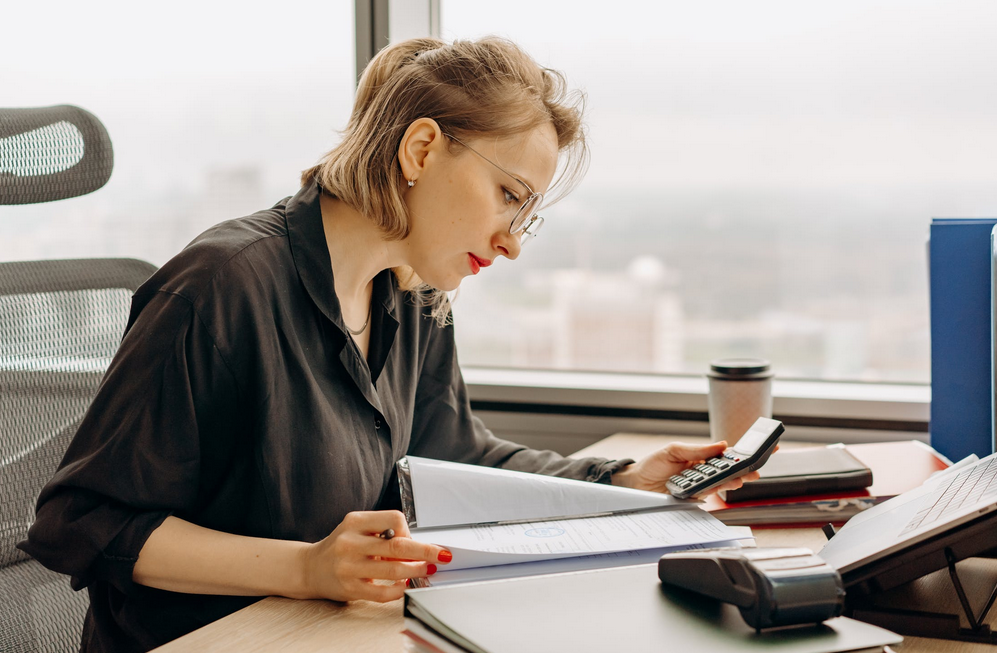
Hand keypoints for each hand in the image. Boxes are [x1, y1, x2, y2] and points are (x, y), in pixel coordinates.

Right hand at [299, 510, 451, 601]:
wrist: (310, 568)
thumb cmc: (340, 547)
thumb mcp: (356, 529)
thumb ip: (382, 532)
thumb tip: (417, 545)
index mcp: (354, 522)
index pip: (394, 519)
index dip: (408, 530)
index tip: (411, 539)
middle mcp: (349, 542)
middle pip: (397, 546)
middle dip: (425, 551)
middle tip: (442, 555)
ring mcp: (348, 567)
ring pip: (393, 570)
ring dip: (416, 570)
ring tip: (426, 569)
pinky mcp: (350, 588)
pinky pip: (383, 592)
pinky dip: (400, 589)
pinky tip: (405, 585)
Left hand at [611, 441, 761, 496]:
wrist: (636, 483)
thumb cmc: (653, 465)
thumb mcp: (674, 450)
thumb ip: (697, 450)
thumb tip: (721, 445)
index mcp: (702, 458)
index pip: (727, 455)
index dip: (746, 452)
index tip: (764, 447)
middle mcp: (704, 473)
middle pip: (730, 472)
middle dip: (746, 469)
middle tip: (757, 468)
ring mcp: (701, 486)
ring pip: (723, 484)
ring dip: (734, 481)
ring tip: (744, 477)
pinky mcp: (694, 498)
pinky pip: (708, 494)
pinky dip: (717, 490)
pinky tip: (724, 485)